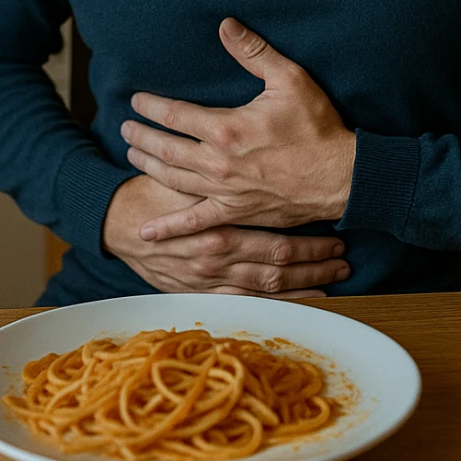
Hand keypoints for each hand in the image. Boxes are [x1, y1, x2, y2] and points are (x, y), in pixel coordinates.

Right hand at [102, 174, 349, 297]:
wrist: (116, 223)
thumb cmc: (156, 192)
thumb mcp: (189, 177)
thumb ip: (220, 174)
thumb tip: (258, 158)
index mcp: (219, 231)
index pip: (277, 245)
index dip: (311, 246)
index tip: (339, 239)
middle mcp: (219, 262)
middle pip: (279, 270)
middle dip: (315, 266)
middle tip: (344, 260)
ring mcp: (210, 281)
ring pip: (268, 290)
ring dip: (304, 286)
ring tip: (335, 278)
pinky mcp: (201, 290)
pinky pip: (247, 302)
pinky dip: (277, 303)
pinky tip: (302, 300)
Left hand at [119, 18, 355, 243]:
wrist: (341, 176)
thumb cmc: (318, 126)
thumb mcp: (290, 80)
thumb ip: (254, 52)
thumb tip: (225, 25)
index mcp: (226, 128)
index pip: (174, 115)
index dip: (151, 106)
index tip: (136, 100)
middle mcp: (217, 162)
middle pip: (165, 147)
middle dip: (140, 136)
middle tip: (124, 128)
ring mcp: (224, 191)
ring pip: (172, 179)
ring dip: (148, 166)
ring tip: (132, 156)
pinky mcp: (235, 212)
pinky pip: (195, 222)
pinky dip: (169, 228)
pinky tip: (146, 232)